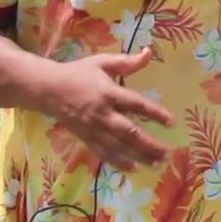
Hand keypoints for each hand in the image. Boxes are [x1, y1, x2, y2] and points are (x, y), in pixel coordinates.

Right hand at [39, 47, 174, 171]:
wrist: (48, 89)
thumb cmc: (78, 73)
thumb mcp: (102, 62)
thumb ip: (126, 61)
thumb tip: (149, 52)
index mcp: (109, 93)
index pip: (136, 104)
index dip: (155, 114)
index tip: (172, 122)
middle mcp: (103, 114)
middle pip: (130, 132)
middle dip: (150, 144)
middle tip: (168, 153)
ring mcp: (94, 129)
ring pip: (119, 147)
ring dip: (139, 156)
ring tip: (158, 164)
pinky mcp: (86, 139)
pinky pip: (104, 153)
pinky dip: (118, 162)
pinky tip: (133, 169)